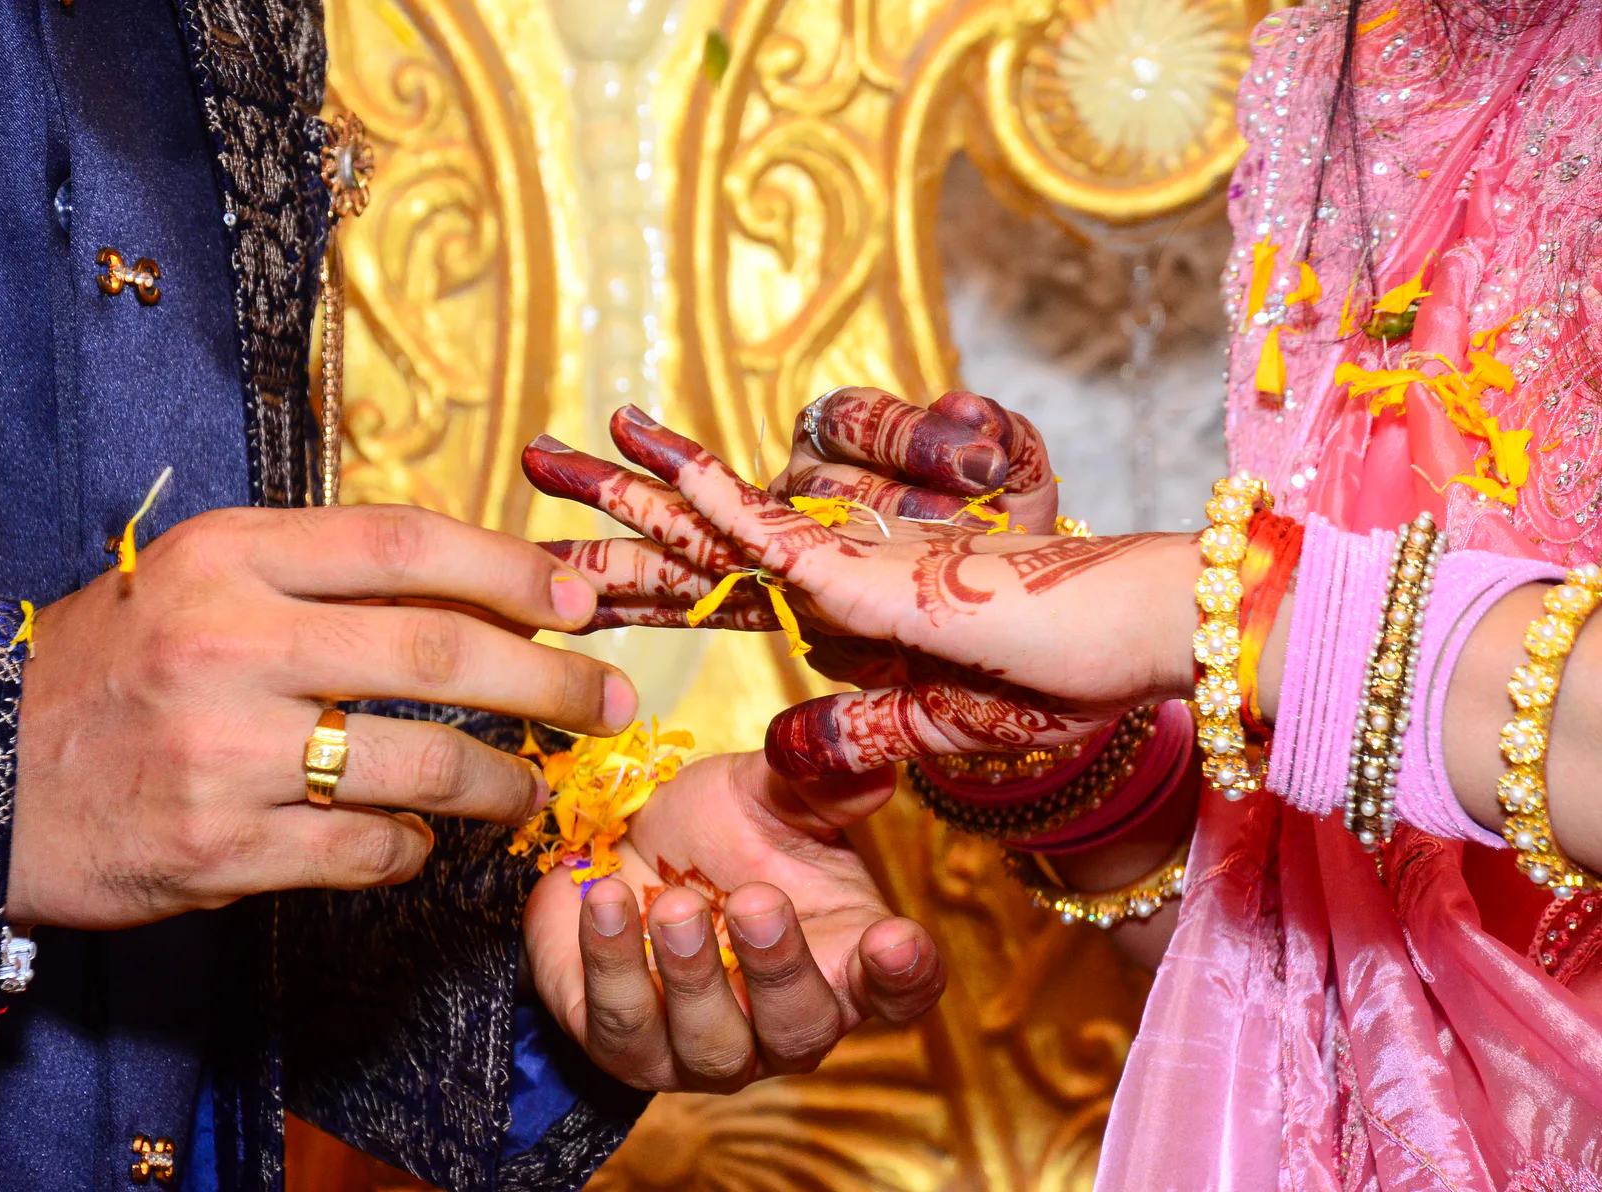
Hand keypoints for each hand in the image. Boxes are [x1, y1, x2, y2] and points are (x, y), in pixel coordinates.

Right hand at [10, 505, 638, 928]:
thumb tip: (485, 595)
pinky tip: (424, 842)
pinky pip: (370, 851)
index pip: (407, 544)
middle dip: (553, 683)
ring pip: (425, 766)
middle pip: (443, 654)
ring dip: (505, 783)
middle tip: (610, 705)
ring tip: (534, 789)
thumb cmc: (113, 667)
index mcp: (228, 556)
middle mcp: (230, 642)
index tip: (580, 601)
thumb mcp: (199, 582)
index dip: (513, 570)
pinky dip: (418, 851)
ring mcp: (227, 751)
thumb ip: (324, 576)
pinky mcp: (223, 848)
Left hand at [522, 750, 943, 1090]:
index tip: (895, 939)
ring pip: (714, 1048)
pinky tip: (606, 900)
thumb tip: (872, 765)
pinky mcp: (624, 1047)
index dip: (905, 976)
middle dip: (780, 970)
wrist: (607, 847)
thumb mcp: (761, 794)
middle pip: (803, 1030)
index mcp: (838, 956)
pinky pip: (622, 1027)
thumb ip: (815, 785)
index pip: (898, 991)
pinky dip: (614, 963)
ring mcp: (702, 1047)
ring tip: (675, 904)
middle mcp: (779, 1019)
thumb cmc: (705, 831)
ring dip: (694, 977)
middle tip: (756, 901)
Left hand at [524, 405, 1199, 775]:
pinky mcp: (878, 575)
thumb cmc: (1054, 678)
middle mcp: (825, 575)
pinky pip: (784, 534)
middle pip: (691, 542)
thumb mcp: (938, 726)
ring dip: (642, 483)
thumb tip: (782, 748)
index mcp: (827, 611)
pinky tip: (664, 461)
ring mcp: (846, 566)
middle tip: (531, 459)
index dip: (629, 573)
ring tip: (566, 441)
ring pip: (720, 523)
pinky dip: (721, 498)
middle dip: (605, 506)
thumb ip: (861, 735)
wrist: (1140, 639)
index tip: (558, 562)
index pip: (707, 589)